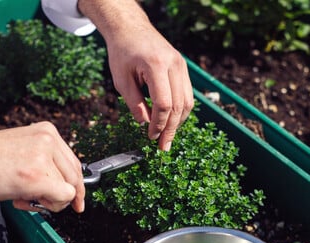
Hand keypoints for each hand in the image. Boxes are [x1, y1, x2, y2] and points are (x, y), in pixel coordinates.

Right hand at [0, 122, 84, 212]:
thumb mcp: (21, 149)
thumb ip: (43, 161)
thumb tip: (63, 185)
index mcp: (46, 131)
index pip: (73, 163)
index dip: (75, 186)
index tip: (75, 201)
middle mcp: (48, 140)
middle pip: (74, 177)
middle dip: (61, 197)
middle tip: (37, 201)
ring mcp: (43, 158)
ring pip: (68, 190)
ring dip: (48, 202)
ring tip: (21, 196)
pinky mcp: (38, 177)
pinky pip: (61, 198)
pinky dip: (47, 206)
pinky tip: (21, 199)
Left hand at [107, 25, 193, 150]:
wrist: (131, 29)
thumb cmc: (122, 53)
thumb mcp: (121, 80)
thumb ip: (133, 103)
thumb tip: (145, 124)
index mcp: (156, 65)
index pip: (164, 103)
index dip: (158, 124)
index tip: (150, 137)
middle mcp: (174, 65)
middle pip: (179, 106)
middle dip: (171, 129)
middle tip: (163, 147)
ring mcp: (182, 66)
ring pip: (188, 102)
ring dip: (178, 122)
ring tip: (167, 137)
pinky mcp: (183, 68)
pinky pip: (187, 94)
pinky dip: (181, 111)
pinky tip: (171, 122)